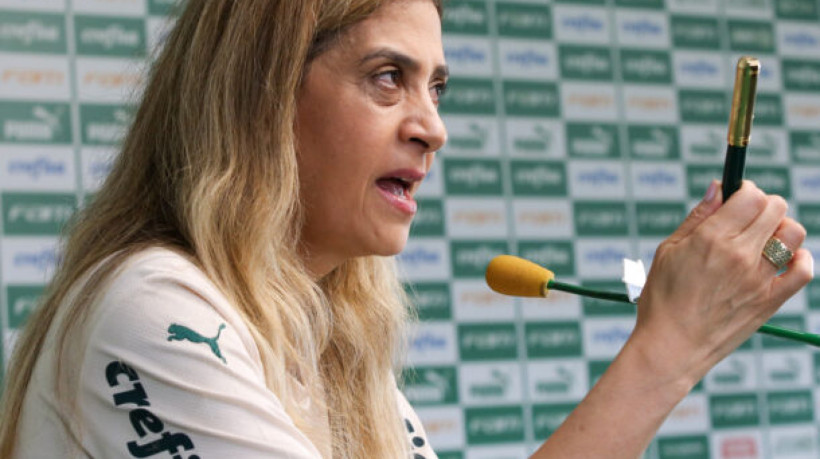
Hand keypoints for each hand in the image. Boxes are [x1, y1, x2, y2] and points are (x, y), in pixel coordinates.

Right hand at [630, 180, 813, 385]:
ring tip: (764, 237)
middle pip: (775, 208)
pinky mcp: (771, 300)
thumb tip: (718, 188)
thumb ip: (698, 217)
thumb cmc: (662, 300)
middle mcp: (739, 255)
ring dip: (781, 227)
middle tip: (748, 216)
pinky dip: (800, 258)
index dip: (745, 190)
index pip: (749, 196)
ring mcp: (759, 279)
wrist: (670, 348)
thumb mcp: (668, 251)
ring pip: (793, 233)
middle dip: (763, 205)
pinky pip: (803, 270)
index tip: (737, 197)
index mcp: (711, 239)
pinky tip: (784, 258)